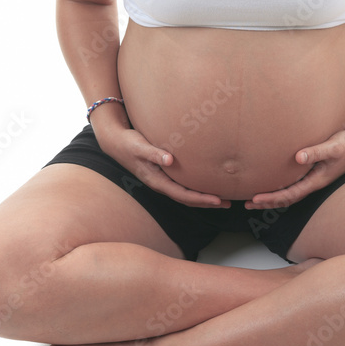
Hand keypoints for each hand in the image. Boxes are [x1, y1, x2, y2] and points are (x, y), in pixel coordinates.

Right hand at [94, 124, 231, 208]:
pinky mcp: (163, 174)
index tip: (218, 200)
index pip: (183, 195)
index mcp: (157, 181)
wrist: (116, 141)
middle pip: (188, 199)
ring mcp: (162, 180)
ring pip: (186, 194)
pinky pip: (183, 185)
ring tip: (222, 199)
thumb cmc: (128, 143)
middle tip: (228, 204)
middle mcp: (161, 184)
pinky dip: (196, 188)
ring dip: (204, 198)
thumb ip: (153, 153)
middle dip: (208, 203)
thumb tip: (169, 160)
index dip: (201, 199)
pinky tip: (205, 184)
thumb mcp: (139, 146)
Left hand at [244, 124, 344, 209]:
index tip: (255, 198)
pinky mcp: (316, 169)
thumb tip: (297, 157)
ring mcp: (315, 177)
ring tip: (256, 197)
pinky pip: (295, 181)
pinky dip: (282, 184)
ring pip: (290, 191)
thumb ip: (316, 152)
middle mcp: (314, 181)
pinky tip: (274, 179)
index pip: (289, 194)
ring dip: (273, 195)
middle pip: (287, 197)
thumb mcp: (333, 147)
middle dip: (268, 201)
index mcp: (317, 180)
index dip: (271, 198)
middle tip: (248, 203)